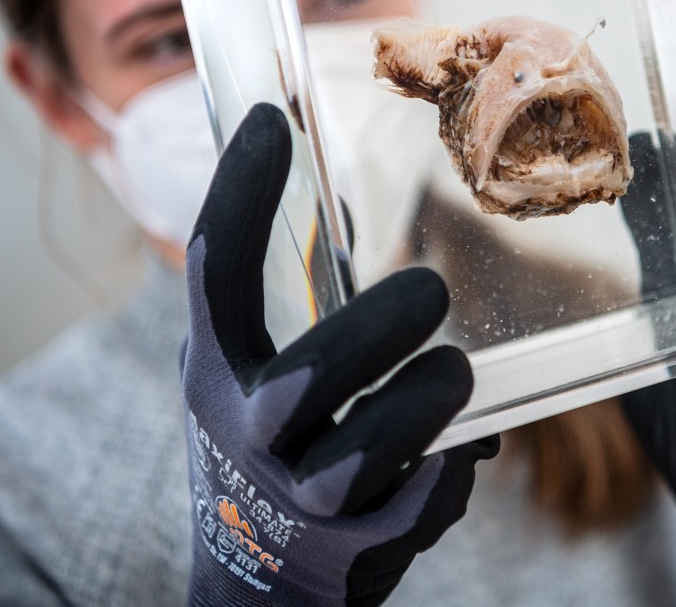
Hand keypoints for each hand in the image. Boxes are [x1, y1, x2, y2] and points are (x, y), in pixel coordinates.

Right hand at [182, 103, 498, 606]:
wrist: (254, 581)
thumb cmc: (266, 446)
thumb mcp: (249, 375)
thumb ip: (288, 308)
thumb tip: (349, 213)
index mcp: (217, 370)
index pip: (213, 271)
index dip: (238, 192)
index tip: (270, 116)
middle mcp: (245, 433)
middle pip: (302, 380)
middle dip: (375, 330)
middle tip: (430, 291)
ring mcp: (295, 500)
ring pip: (360, 458)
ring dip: (422, 406)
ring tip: (454, 373)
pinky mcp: (349, 552)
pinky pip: (412, 510)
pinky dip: (445, 479)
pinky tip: (462, 452)